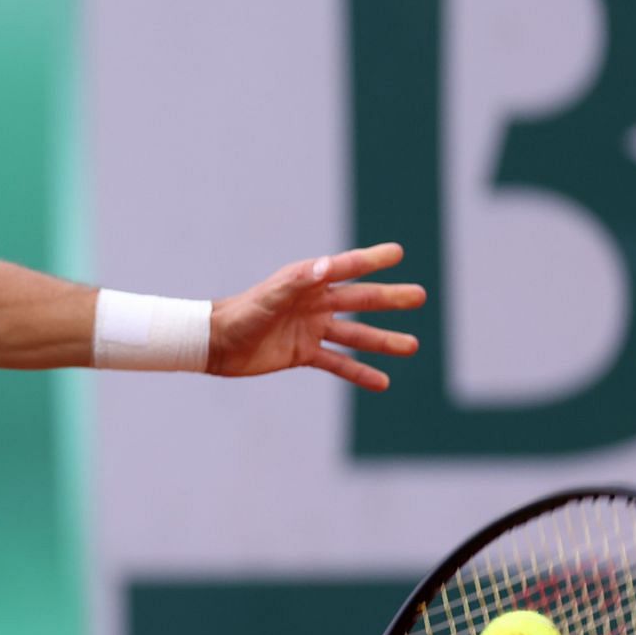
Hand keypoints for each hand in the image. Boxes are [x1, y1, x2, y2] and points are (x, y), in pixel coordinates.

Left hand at [206, 242, 425, 389]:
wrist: (216, 343)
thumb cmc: (241, 313)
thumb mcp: (270, 296)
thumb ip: (299, 281)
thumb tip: (329, 265)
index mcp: (308, 281)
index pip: (347, 268)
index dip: (371, 260)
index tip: (397, 253)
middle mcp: (314, 303)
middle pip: (360, 300)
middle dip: (389, 299)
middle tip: (420, 296)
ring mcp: (311, 329)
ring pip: (355, 335)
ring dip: (383, 341)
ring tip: (412, 346)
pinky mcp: (303, 353)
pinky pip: (337, 363)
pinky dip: (359, 372)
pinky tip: (382, 381)